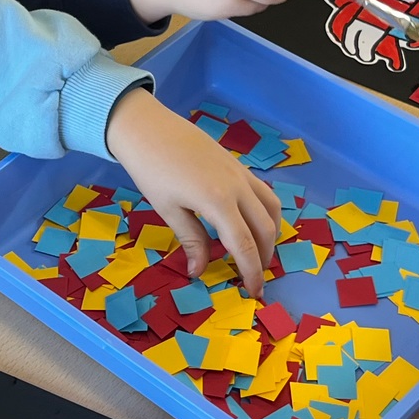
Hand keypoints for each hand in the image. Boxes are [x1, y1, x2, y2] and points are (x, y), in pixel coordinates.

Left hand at [104, 87, 280, 294]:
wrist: (147, 127)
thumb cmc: (151, 169)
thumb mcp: (168, 209)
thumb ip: (191, 240)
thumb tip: (200, 271)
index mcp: (218, 202)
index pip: (244, 245)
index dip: (251, 271)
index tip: (254, 292)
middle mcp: (238, 187)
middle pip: (265, 229)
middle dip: (264, 257)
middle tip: (255, 278)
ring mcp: (241, 173)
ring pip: (272, 208)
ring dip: (270, 234)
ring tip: (258, 252)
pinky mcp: (238, 165)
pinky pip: (263, 192)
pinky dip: (267, 212)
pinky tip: (253, 222)